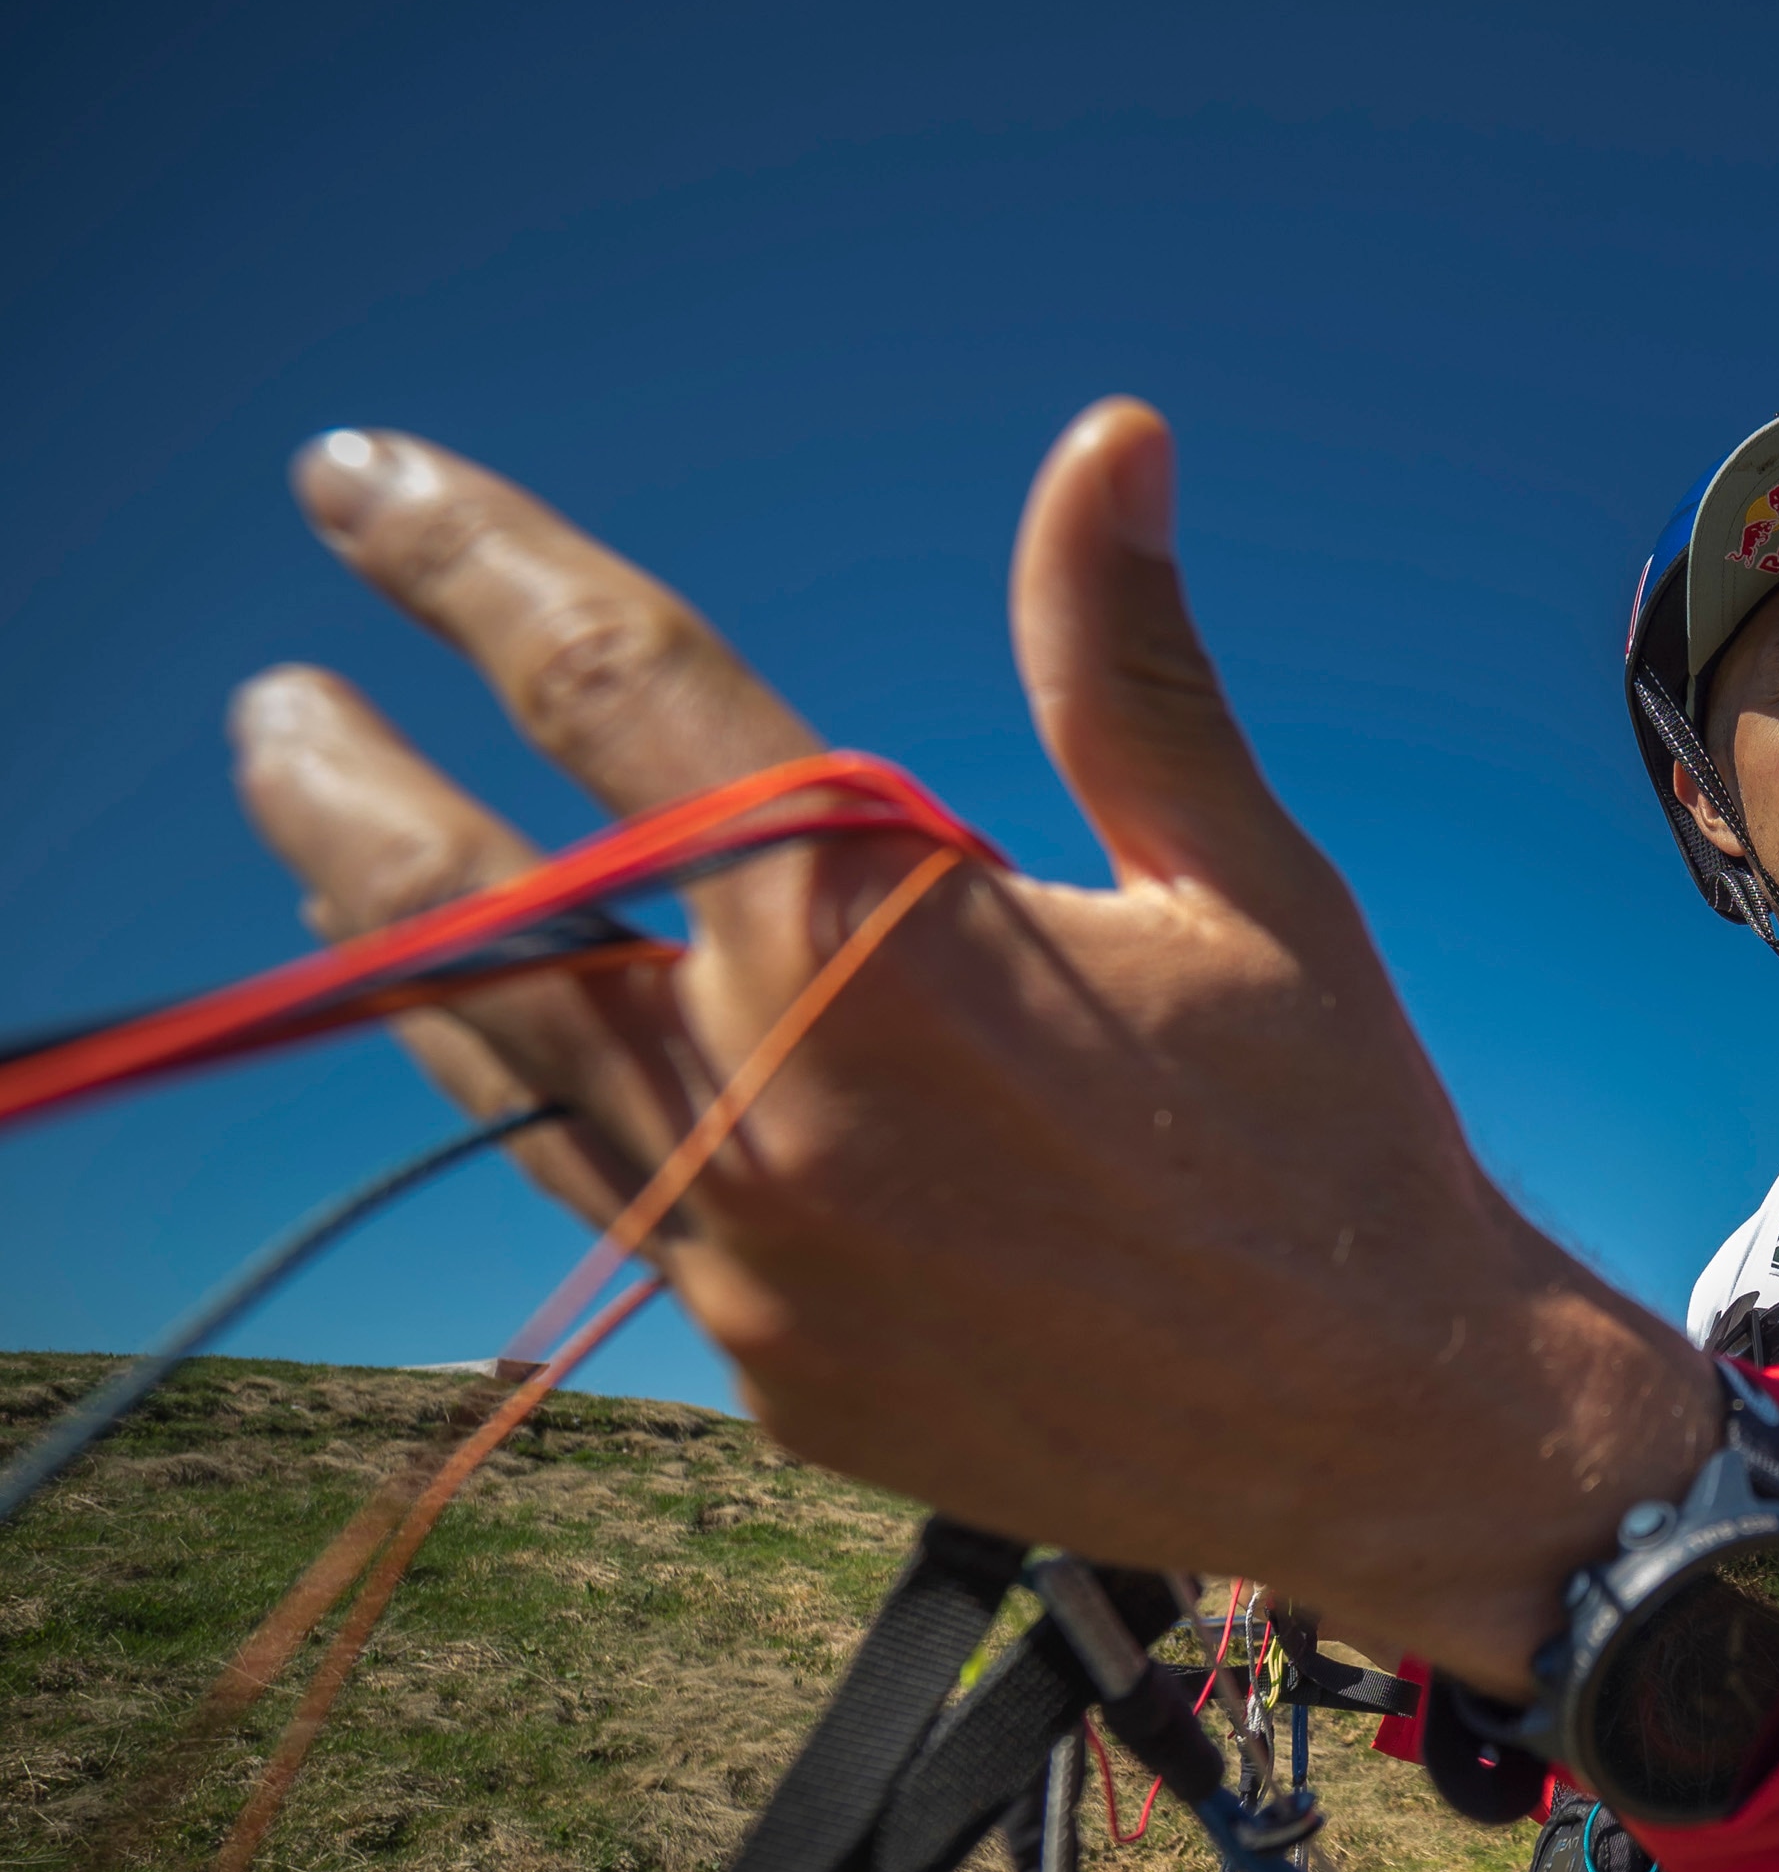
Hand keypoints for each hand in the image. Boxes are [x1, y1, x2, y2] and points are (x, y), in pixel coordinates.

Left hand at [231, 401, 1721, 1691]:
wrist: (1404, 1431)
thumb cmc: (1344, 1131)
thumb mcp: (1244, 876)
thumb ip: (1124, 665)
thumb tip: (1105, 439)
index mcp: (883, 940)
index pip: (618, 690)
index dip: (470, 564)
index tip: (363, 485)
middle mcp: (775, 1104)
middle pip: (471, 912)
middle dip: (346, 794)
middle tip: (280, 714)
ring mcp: (753, 1263)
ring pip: (505, 1078)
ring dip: (409, 963)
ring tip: (344, 876)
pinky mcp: (776, 1372)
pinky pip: (616, 1211)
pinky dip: (557, 1109)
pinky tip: (549, 1062)